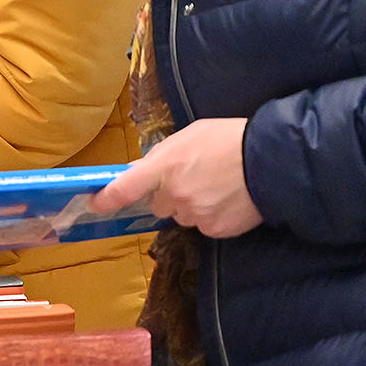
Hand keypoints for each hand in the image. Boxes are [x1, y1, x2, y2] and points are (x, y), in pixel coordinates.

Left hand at [89, 118, 261, 238]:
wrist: (271, 161)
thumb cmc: (230, 139)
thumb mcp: (190, 136)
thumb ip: (162, 156)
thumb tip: (140, 170)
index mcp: (164, 166)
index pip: (125, 188)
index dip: (106, 198)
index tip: (95, 203)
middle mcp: (174, 194)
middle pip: (158, 204)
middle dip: (169, 195)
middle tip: (195, 177)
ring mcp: (194, 215)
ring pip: (182, 216)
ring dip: (192, 205)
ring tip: (218, 185)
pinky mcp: (214, 230)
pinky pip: (204, 226)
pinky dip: (212, 216)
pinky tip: (229, 199)